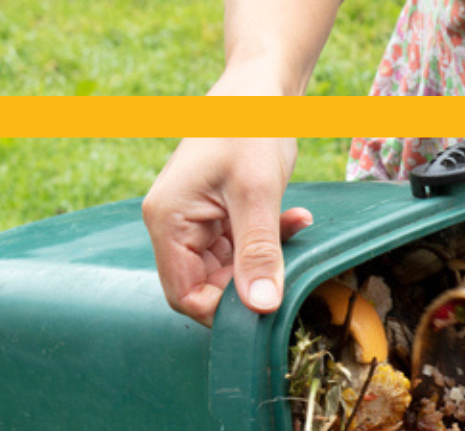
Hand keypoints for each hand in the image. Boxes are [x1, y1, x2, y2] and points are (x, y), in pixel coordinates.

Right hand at [141, 136, 312, 324]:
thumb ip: (258, 252)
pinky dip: (269, 240)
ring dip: (265, 259)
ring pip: (228, 269)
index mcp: (168, 220)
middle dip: (249, 282)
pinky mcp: (217, 215)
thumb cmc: (250, 125)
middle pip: (205, 286)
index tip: (264, 303)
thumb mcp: (258, 193)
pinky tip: (296, 219)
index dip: (222, 310)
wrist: (260, 86)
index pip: (183, 295)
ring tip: (294, 226)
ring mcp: (195, 220)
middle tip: (287, 268)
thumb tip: (261, 307)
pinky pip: (241, 246)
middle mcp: (173, 224)